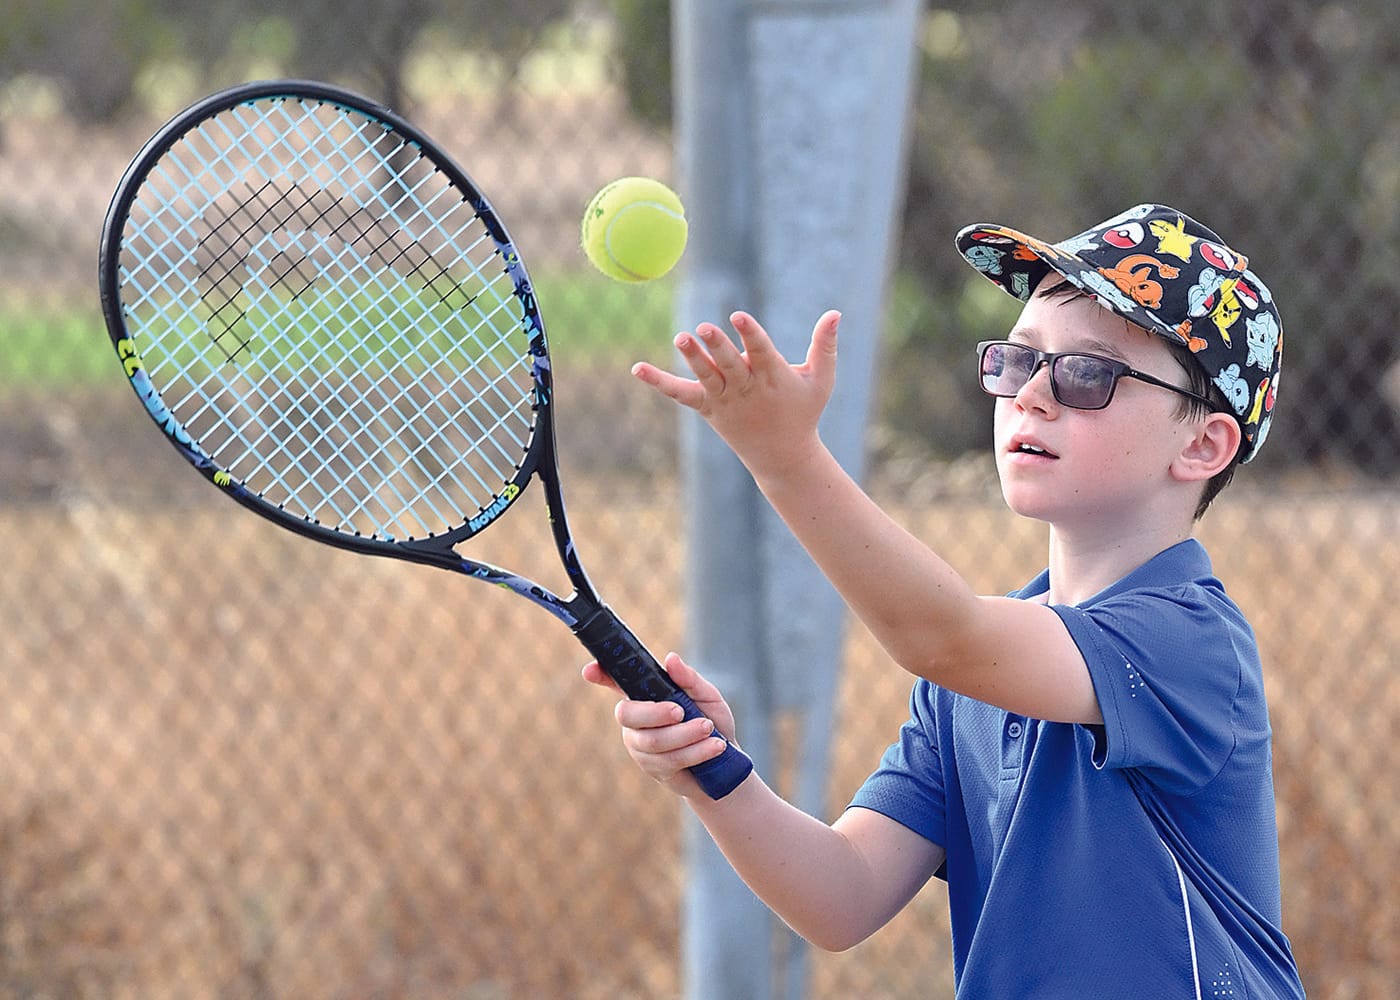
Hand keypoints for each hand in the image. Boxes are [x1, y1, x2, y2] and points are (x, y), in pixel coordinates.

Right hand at [582, 652, 737, 796]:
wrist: (727, 764)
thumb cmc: (711, 722)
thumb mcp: (706, 696)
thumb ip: (689, 679)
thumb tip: (671, 659)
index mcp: (644, 696)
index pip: (616, 682)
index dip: (601, 675)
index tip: (589, 670)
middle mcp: (636, 721)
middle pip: (628, 715)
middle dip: (655, 712)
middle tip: (680, 710)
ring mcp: (641, 748)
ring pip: (653, 741)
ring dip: (685, 734)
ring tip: (709, 728)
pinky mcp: (655, 770)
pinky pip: (670, 761)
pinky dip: (696, 751)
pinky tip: (715, 745)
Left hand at [631, 310, 840, 484]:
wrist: (782, 456)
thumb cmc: (803, 413)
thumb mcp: (820, 381)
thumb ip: (825, 347)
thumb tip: (836, 313)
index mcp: (774, 378)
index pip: (761, 352)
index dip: (750, 334)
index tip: (739, 316)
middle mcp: (746, 389)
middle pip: (730, 364)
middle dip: (718, 347)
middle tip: (705, 328)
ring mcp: (725, 400)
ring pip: (706, 377)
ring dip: (693, 358)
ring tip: (681, 337)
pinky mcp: (708, 409)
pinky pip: (681, 394)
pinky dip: (659, 382)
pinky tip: (638, 368)